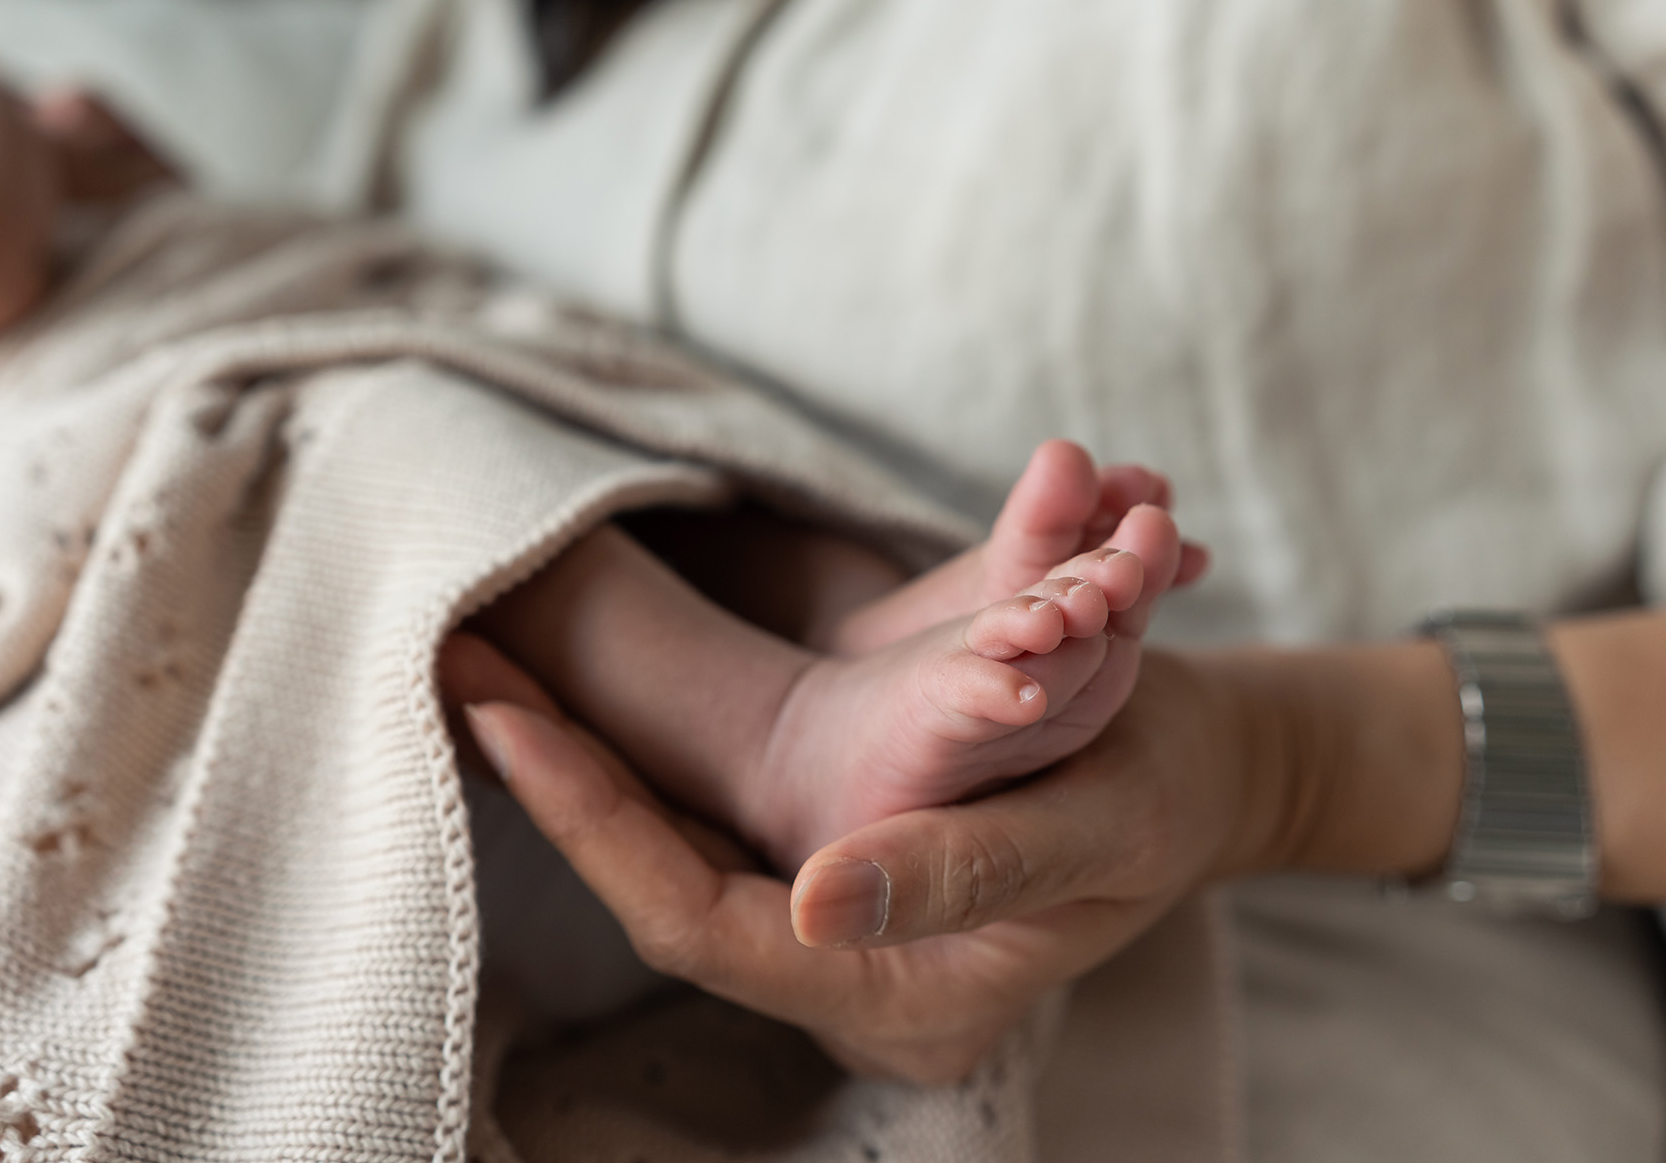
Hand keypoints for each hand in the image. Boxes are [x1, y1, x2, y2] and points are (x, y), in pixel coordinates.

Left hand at [441, 634, 1265, 1082]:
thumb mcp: (1093, 818)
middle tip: (455, 665)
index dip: (596, 822)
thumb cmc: (1171, 788)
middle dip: (557, 782)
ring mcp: (836, 938)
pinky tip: (577, 698)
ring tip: (484, 667)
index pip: (699, 924)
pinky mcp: (833, 879)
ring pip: (671, 862)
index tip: (505, 716)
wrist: (1210, 773)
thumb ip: (960, 869)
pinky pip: (709, 832)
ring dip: (582, 764)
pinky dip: (641, 762)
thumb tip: (809, 903)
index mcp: (903, 1001)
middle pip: (659, 892)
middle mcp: (847, 985)